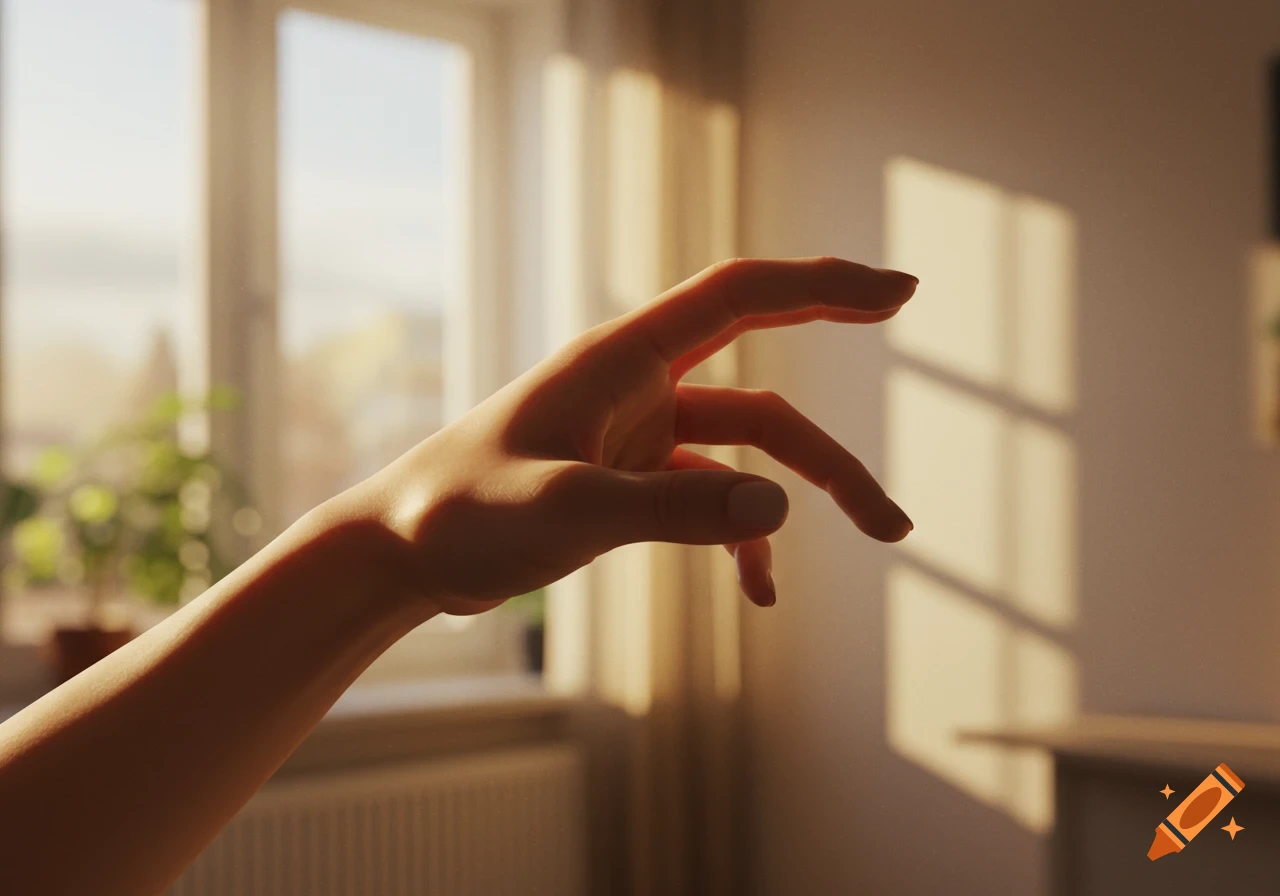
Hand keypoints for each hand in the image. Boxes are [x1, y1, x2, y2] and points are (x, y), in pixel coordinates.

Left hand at [357, 257, 916, 614]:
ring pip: (746, 458)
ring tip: (865, 554)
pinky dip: (739, 542)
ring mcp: (637, 437)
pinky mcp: (627, 482)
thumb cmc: (459, 514)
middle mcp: (638, 388)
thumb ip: (670, 511)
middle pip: (763, 397)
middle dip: (831, 451)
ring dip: (803, 501)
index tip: (898, 292)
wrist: (400, 552)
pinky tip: (759, 594)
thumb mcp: (565, 511)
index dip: (823, 288)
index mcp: (621, 360)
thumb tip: (783, 511)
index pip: (740, 296)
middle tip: (893, 514)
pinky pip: (708, 503)